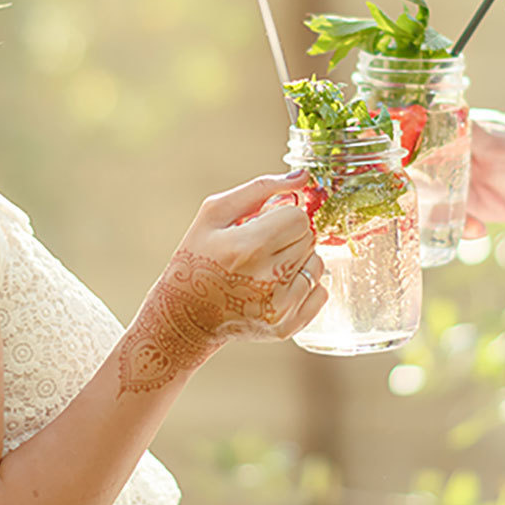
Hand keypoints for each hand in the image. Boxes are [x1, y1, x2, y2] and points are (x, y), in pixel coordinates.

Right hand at [120, 174, 328, 392]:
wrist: (184, 315)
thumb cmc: (197, 257)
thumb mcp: (214, 214)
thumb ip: (260, 189)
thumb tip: (303, 177)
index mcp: (246, 248)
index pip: (298, 217)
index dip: (282, 216)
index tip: (263, 225)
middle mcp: (266, 281)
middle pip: (309, 239)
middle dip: (289, 237)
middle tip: (261, 247)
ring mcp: (278, 308)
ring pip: (318, 265)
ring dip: (298, 261)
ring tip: (267, 268)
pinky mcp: (286, 327)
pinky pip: (320, 293)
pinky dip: (304, 286)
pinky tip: (276, 287)